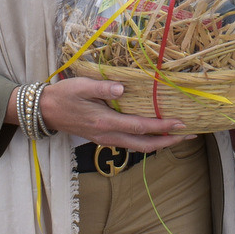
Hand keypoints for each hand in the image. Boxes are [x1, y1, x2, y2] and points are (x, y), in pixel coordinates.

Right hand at [36, 77, 193, 151]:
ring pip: (138, 147)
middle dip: (168, 142)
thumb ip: (102, 87)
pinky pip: (130, 144)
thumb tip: (122, 88)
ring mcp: (106, 139)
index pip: (140, 127)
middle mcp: (108, 135)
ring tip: (178, 136)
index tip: (181, 124)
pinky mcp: (103, 138)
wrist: (44, 111)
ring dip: (159, 143)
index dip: (162, 127)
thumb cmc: (64, 96)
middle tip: (189, 135)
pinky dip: (146, 141)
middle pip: (144, 145)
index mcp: (105, 122)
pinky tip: (155, 135)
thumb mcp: (81, 86)